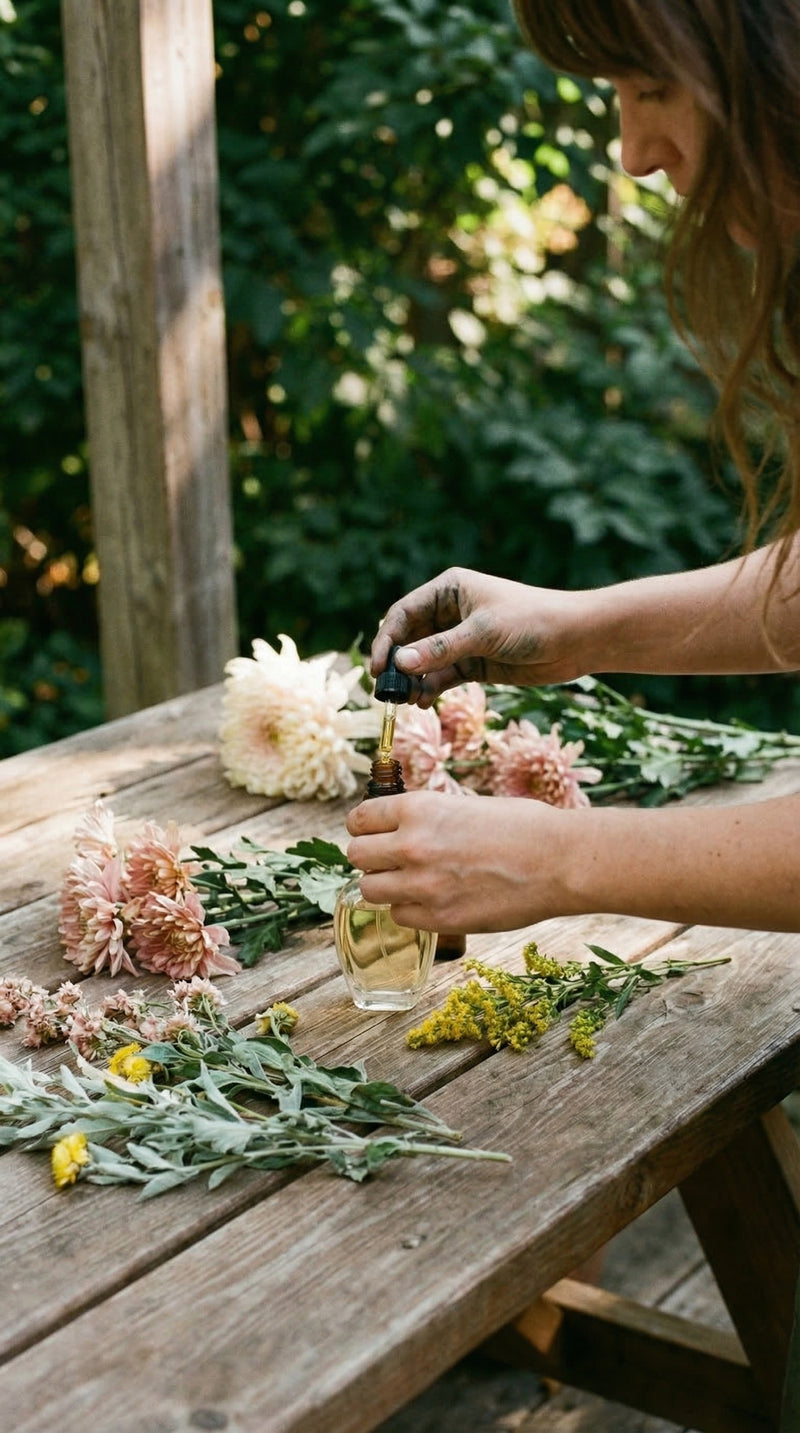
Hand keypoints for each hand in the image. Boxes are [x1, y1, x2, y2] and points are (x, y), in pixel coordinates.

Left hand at [345, 789, 571, 932]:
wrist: (559, 861)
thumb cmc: (522, 827)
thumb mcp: (464, 805)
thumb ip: (425, 819)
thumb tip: (399, 830)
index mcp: (418, 809)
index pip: (359, 819)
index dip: (365, 827)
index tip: (373, 833)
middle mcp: (412, 846)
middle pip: (357, 856)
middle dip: (370, 857)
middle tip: (389, 860)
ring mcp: (423, 886)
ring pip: (369, 890)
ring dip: (385, 886)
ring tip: (410, 882)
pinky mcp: (439, 919)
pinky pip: (400, 917)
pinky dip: (409, 910)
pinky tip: (432, 900)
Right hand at [370, 566, 588, 704]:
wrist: (575, 640)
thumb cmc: (531, 621)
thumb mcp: (482, 633)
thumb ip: (440, 649)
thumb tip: (400, 663)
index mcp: (449, 590)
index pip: (404, 614)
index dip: (387, 640)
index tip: (379, 668)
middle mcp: (450, 613)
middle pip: (409, 639)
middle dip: (396, 664)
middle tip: (385, 691)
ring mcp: (460, 640)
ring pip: (424, 662)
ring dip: (413, 681)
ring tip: (407, 701)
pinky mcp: (473, 664)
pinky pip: (441, 677)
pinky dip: (430, 689)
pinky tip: (424, 702)